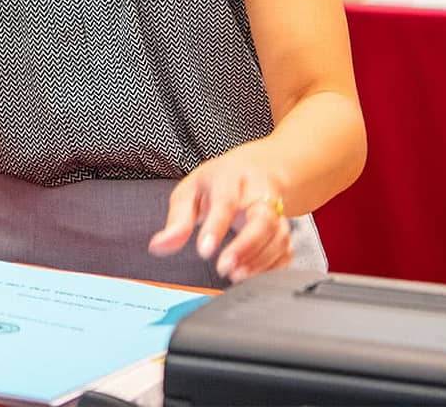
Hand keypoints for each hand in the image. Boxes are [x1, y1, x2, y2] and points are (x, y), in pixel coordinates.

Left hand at [148, 150, 293, 283]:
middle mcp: (259, 194)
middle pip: (263, 219)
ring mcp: (277, 212)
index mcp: (231, 178)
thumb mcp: (191, 191)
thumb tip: (159, 247)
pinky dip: (273, 268)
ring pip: (278, 237)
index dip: (216, 227)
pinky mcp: (284, 231)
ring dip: (258, 261)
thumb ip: (177, 220)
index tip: (204, 251)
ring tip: (235, 275)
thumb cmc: (220, 182)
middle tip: (224, 268)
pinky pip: (286, 252)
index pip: (225, 201)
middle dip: (245, 246)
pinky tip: (253, 276)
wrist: (259, 169)